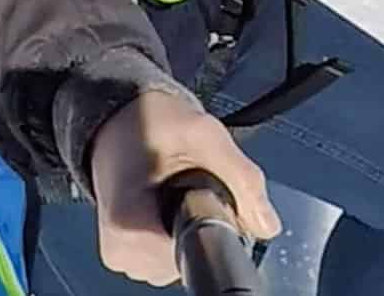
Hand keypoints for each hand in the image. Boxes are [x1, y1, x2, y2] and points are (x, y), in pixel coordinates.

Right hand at [87, 89, 278, 285]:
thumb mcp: (203, 134)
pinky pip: (167, 259)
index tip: (209, 196)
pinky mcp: (126, 255)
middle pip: (190, 261)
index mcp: (129, 226)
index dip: (217, 228)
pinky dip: (176, 234)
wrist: (116, 119)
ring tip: (177, 190)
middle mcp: (122, 252)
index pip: (195, 256)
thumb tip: (267, 224)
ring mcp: (123, 257)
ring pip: (180, 263)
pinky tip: (170, 205)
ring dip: (190, 230)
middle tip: (191, 183)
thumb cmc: (149, 122)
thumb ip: (242, 177)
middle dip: (204, 227)